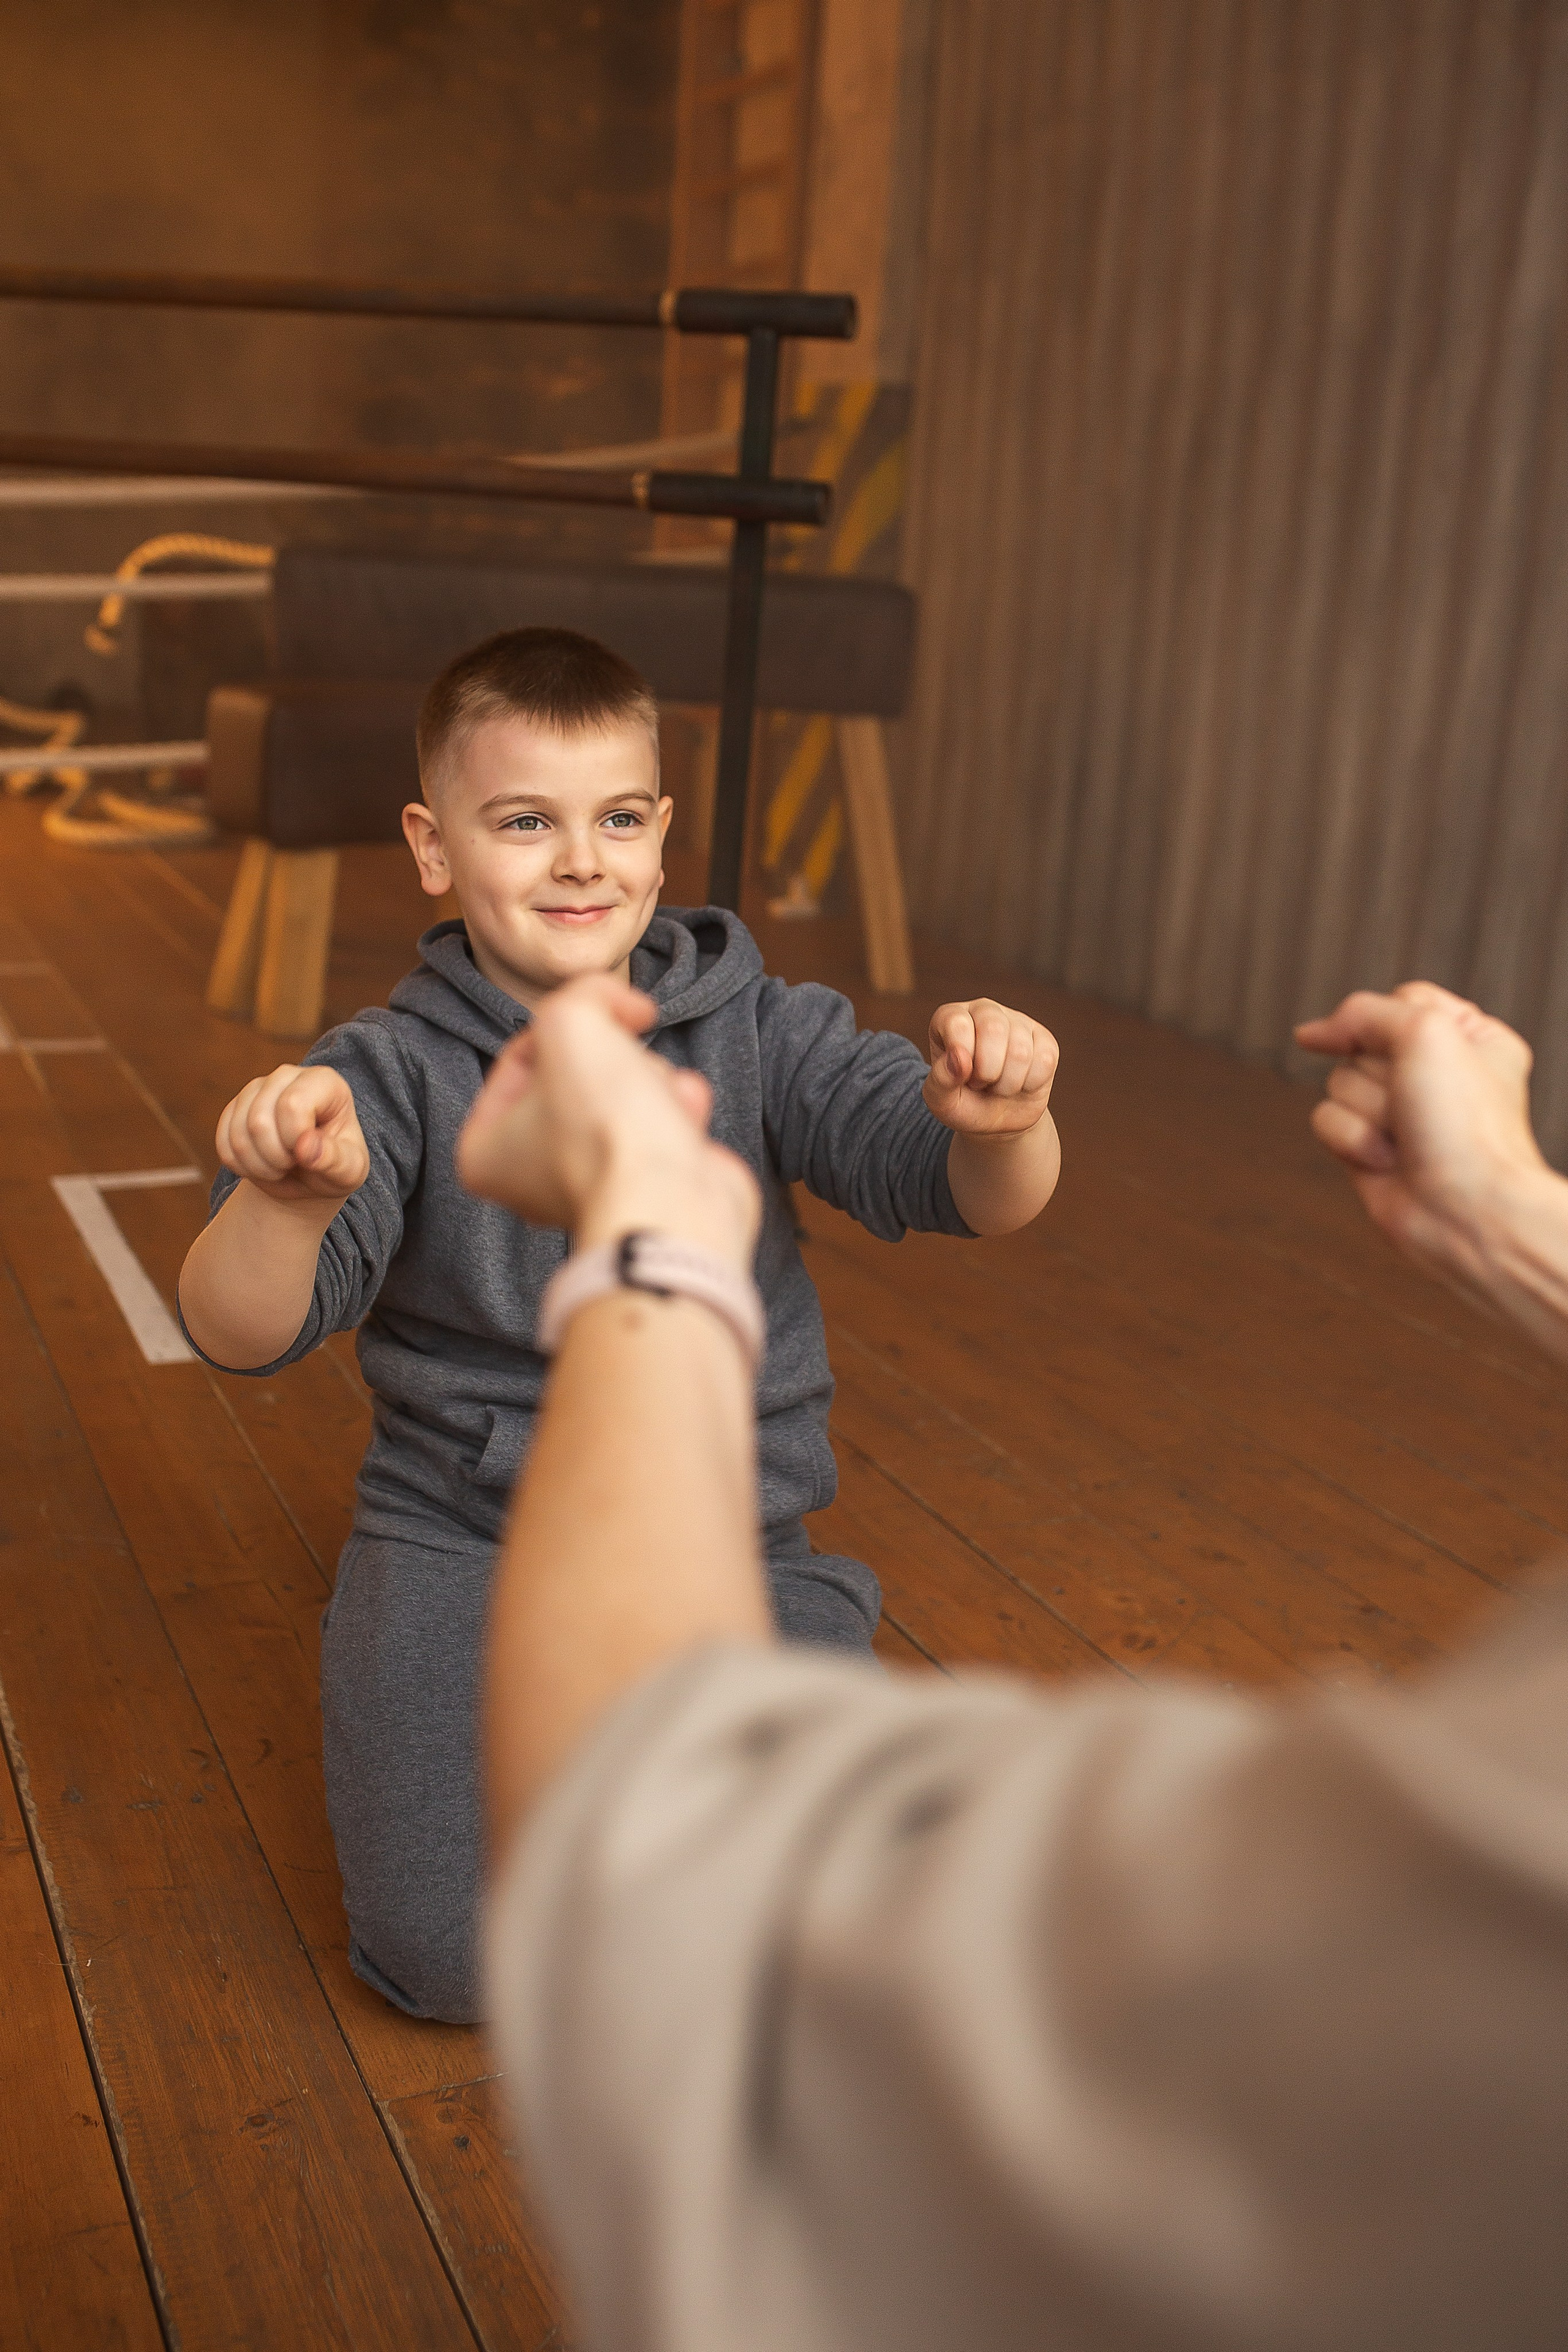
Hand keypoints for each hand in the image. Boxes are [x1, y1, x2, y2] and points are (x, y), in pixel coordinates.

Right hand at [216, 1064, 369, 1203]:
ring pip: (238, 1131)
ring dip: (257, 1165)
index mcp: (324, 1081)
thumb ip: (334, 1159)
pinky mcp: (234, 1107)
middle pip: (260, 1120)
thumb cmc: (335, 1166)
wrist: (310, 1174)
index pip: (292, 1104)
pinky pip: (223, 1141)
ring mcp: (256, 1088)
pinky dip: (239, 1165)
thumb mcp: (349, 1170)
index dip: (295, 1140)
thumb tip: (305, 1147)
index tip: (309, 1153)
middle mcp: (287, 1075)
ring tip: (280, 1168)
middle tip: (293, 1165)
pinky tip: (260, 1166)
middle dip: (275, 1158)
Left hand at [457, 976, 760, 1267]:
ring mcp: (594, 1185)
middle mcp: (533, 1177)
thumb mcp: (570, 1020)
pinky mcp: (647, 1188)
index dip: (565, 1023)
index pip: (521, 1053)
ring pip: (627, 1091)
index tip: (598, 1019)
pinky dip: (679, 1114)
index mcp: (485, 1151)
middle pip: (578, 1071)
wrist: (672, 1202)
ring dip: (653, 1082)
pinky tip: (682, 1126)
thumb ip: (583, 993)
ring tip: (657, 1108)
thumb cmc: (603, 1126)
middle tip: (624, 1071)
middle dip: (613, 1059)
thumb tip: (624, 1006)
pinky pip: (663, 1124)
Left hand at [923, 998, 1058, 1137]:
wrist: (997, 1119)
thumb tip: (959, 1059)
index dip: (961, 1057)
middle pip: (993, 1029)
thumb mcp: (942, 1100)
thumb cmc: (964, 1103)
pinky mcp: (1044, 1039)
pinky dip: (1030, 1084)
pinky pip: (1044, 1060)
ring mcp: (1017, 1021)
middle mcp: (984, 1011)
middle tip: (980, 1082)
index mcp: (952, 1018)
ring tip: (998, 1085)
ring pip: (1021, 1050)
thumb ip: (941, 1080)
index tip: (961, 1076)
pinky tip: (1020, 1083)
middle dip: (987, 1071)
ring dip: (1008, 1083)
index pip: (957, 1023)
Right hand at [1294, 982, 1545, 1285]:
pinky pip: (1326, 1120)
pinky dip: (1351, 1140)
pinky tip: (1388, 1161)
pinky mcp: (1370, 1146)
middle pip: (1361, 1042)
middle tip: (1413, 1103)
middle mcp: (1433, 1073)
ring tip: (1406, 1138)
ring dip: (1367, 1111)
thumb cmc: (1465, 1126)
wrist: (1466, 1211)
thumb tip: (1311, 1034)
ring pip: (1338, 1082)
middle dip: (1379, 1075)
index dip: (1388, 1021)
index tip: (1398, 1042)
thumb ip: (1364, 1013)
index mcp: (1468, 1037)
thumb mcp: (1424, 1031)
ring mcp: (1399, 1112)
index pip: (1401, 1000)